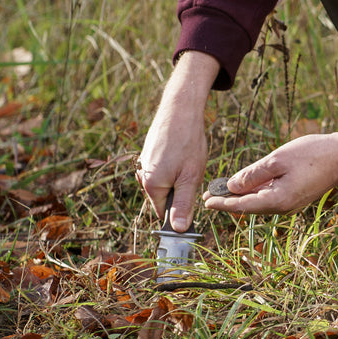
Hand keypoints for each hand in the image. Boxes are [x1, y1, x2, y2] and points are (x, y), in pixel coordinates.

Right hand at [136, 51, 219, 231]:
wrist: (180, 109)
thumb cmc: (187, 143)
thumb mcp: (190, 177)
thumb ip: (183, 204)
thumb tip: (177, 229)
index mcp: (151, 186)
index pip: (164, 213)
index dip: (180, 213)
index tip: (194, 203)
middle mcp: (143, 176)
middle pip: (164, 197)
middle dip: (181, 191)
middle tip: (194, 173)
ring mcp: (145, 164)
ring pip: (165, 182)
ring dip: (179, 177)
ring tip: (189, 160)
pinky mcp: (149, 154)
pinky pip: (163, 168)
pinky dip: (175, 165)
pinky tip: (183, 152)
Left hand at [203, 131, 337, 216]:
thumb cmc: (313, 153)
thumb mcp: (277, 160)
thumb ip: (253, 175)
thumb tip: (232, 186)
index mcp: (278, 200)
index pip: (242, 205)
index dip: (222, 203)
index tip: (206, 201)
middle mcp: (285, 208)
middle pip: (250, 207)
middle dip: (230, 201)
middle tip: (210, 195)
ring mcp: (293, 205)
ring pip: (261, 204)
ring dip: (243, 198)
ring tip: (225, 191)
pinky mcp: (298, 198)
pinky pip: (271, 199)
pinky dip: (257, 194)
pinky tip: (250, 187)